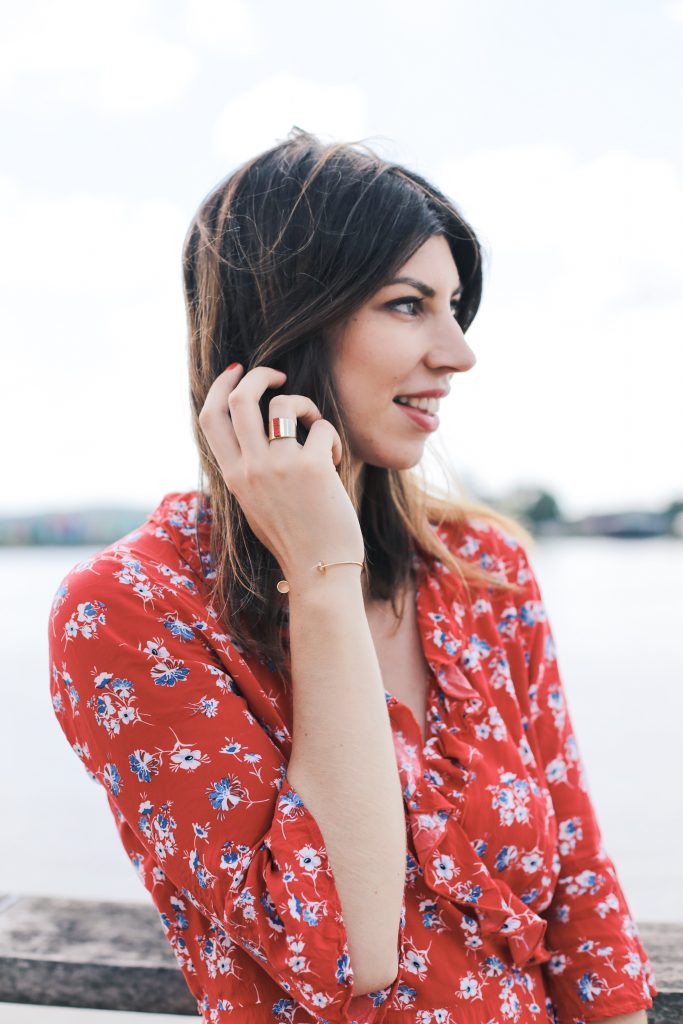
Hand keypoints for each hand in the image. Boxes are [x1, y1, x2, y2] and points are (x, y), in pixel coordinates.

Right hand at [198, 364, 364, 586]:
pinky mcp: (313, 467)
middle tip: (277, 376)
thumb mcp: (254, 504)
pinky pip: (321, 427)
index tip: (236, 372)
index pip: (209, 418)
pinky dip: (332, 435)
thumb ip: (248, 470)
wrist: (318, 569)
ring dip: (303, 404)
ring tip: (315, 426)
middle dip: (259, 375)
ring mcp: (280, 466)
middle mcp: (250, 468)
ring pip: (282, 404)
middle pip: (240, 398)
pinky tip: (337, 460)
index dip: (221, 387)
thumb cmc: (293, 539)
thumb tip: (253, 435)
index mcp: (233, 476)